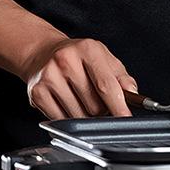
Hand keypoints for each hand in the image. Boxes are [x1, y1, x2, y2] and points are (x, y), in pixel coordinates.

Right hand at [21, 36, 138, 119]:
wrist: (42, 52)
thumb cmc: (77, 56)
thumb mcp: (102, 57)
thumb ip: (121, 76)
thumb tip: (132, 94)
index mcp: (87, 49)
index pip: (106, 85)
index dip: (119, 106)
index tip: (125, 119)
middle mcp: (66, 60)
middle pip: (94, 105)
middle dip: (101, 111)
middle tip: (98, 103)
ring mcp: (49, 77)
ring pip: (78, 116)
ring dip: (85, 117)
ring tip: (81, 102)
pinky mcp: (37, 93)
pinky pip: (60, 120)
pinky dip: (68, 119)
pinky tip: (67, 104)